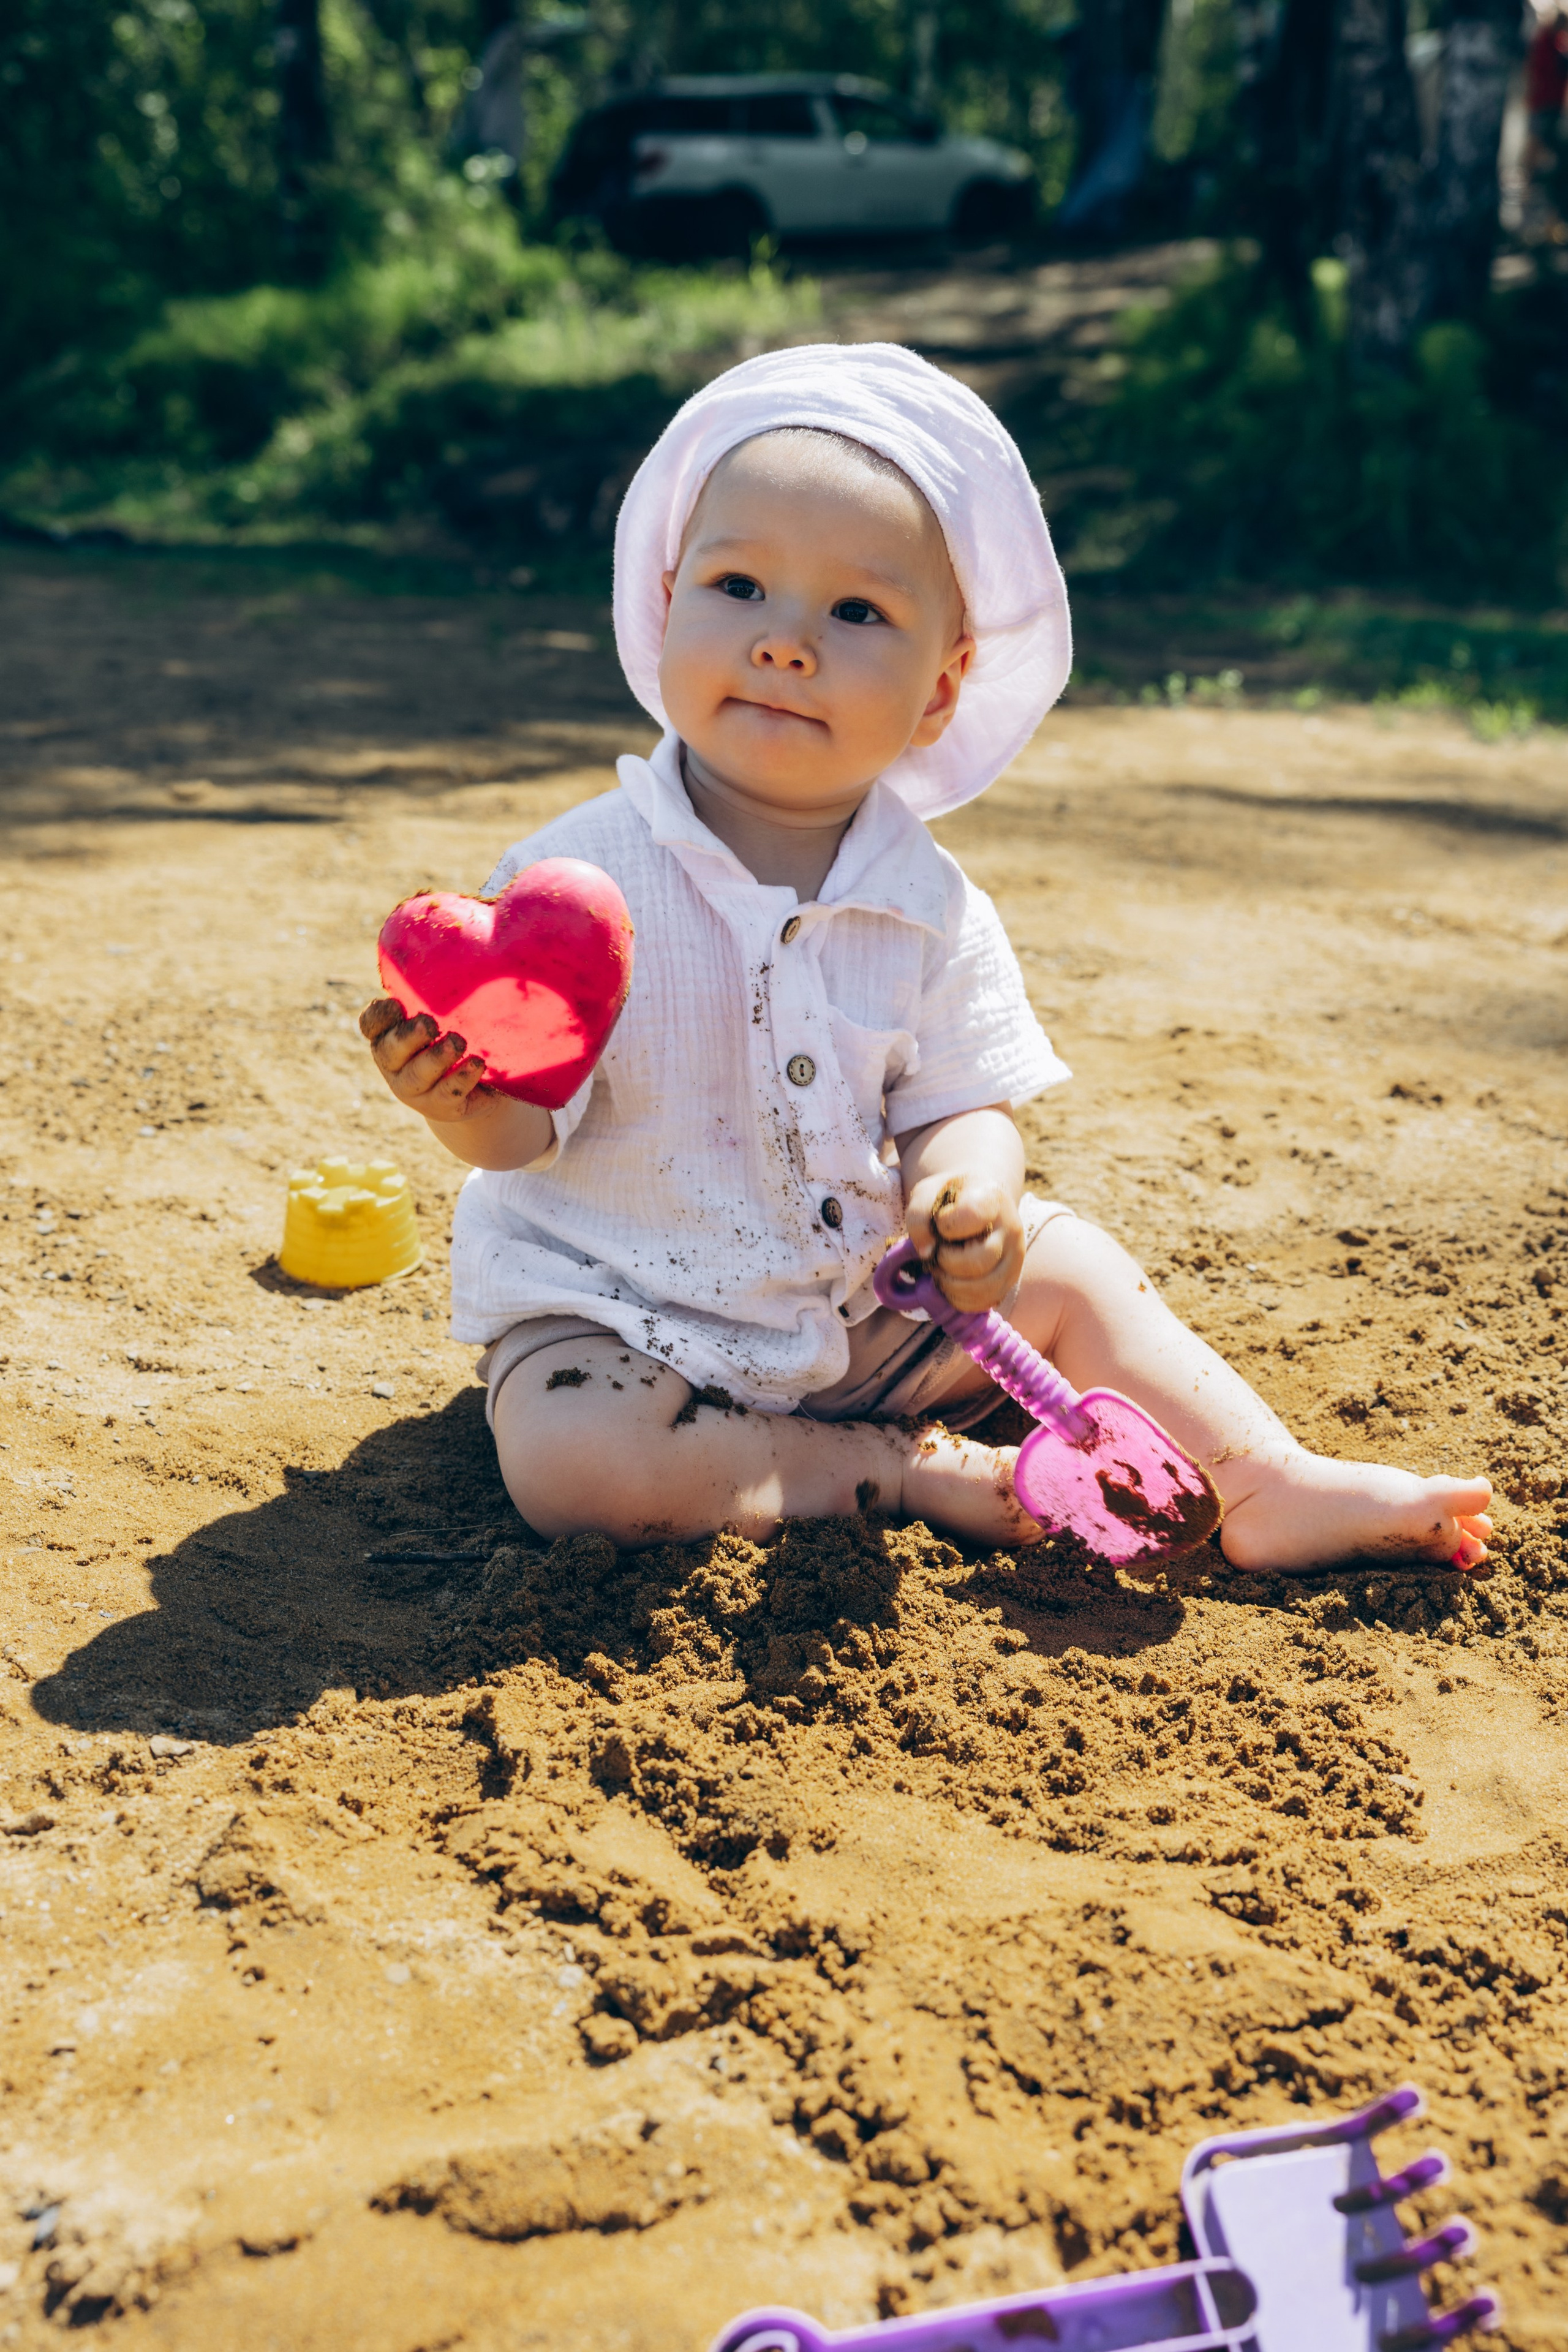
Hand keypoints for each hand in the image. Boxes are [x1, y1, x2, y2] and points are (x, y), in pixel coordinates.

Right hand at [359, 997, 490, 1122]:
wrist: (477, 1090)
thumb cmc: (455, 1037)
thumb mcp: (445, 1014)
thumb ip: (442, 989)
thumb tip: (481, 936)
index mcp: (389, 1036)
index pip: (371, 1025)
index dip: (379, 1016)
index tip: (396, 1004)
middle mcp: (396, 1065)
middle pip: (390, 1051)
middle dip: (408, 1037)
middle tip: (429, 1023)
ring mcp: (416, 1090)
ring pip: (418, 1075)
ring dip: (436, 1058)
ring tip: (458, 1042)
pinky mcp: (442, 1107)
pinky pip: (447, 1094)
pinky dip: (461, 1077)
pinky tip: (477, 1063)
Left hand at [904, 1172, 1023, 1311]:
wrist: (976, 1202)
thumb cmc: (950, 1198)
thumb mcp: (928, 1191)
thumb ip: (920, 1214)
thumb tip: (926, 1252)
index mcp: (991, 1198)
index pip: (971, 1214)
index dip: (945, 1224)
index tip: (939, 1222)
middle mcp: (1011, 1228)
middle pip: (979, 1261)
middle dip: (946, 1262)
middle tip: (936, 1253)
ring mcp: (1014, 1256)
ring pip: (985, 1288)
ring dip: (952, 1286)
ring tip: (941, 1271)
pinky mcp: (1010, 1279)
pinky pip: (986, 1302)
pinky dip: (960, 1300)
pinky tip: (950, 1285)